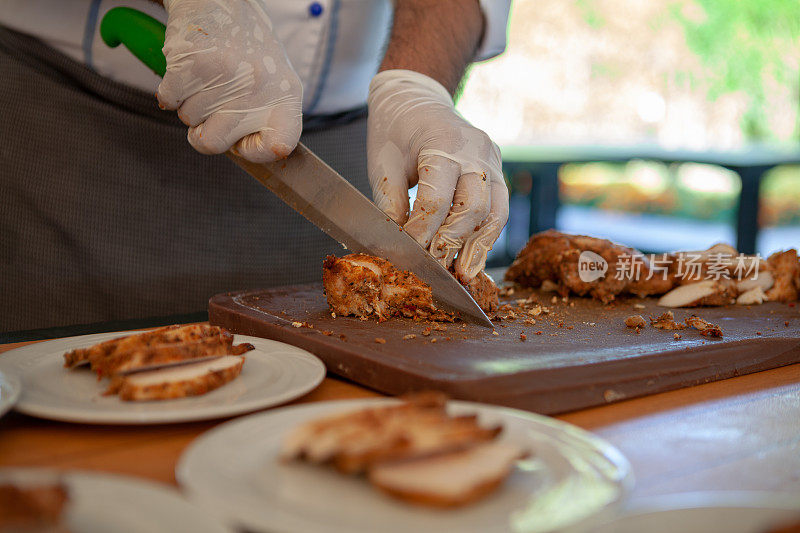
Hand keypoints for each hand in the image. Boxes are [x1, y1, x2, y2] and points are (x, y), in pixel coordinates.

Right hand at [158, 0, 301, 161]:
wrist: (222, 1)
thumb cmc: (247, 50)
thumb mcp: (272, 83)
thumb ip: (263, 121)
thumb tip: (242, 155)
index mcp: (286, 95)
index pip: (279, 146)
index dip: (255, 152)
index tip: (243, 143)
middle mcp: (259, 85)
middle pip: (214, 143)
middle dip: (204, 130)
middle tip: (213, 106)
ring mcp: (226, 74)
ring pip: (189, 121)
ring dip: (190, 105)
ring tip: (206, 78)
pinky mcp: (193, 63)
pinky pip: (169, 101)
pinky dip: (171, 91)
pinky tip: (188, 71)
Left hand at [367, 69, 507, 281]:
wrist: (416, 98)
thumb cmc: (395, 130)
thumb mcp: (383, 164)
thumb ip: (392, 204)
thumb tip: (398, 246)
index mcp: (443, 143)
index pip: (437, 198)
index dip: (423, 231)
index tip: (410, 255)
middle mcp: (475, 151)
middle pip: (474, 206)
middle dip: (455, 241)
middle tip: (439, 268)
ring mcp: (492, 159)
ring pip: (496, 211)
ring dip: (479, 246)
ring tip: (464, 274)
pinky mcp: (497, 170)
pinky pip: (499, 207)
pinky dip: (487, 235)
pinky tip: (474, 257)